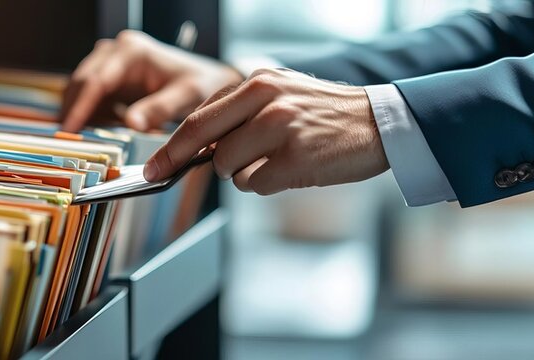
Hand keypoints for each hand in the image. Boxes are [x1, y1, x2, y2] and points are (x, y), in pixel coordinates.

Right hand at [60, 30, 242, 131]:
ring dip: (81, 113)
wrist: (209, 80)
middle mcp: (116, 51)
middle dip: (74, 111)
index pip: (96, 80)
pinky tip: (99, 131)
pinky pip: (90, 97)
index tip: (70, 129)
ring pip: (81, 89)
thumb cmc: (200, 84)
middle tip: (71, 141)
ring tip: (86, 139)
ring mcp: (111, 63)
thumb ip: (159, 109)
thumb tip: (133, 124)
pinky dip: (90, 114)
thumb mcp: (186, 97)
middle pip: (81, 83)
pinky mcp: (111, 77)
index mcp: (132, 51)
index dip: (80, 106)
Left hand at [144, 68, 389, 194]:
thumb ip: (240, 114)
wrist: (379, 122)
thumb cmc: (324, 114)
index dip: (171, 145)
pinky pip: (255, 185)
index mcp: (258, 83)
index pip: (200, 117)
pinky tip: (288, 171)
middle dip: (179, 161)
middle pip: (205, 142)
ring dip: (240, 173)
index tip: (154, 165)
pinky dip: (264, 184)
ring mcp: (281, 130)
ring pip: (228, 168)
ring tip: (270, 161)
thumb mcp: (280, 95)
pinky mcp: (296, 159)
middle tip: (161, 173)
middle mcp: (266, 102)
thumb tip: (199, 146)